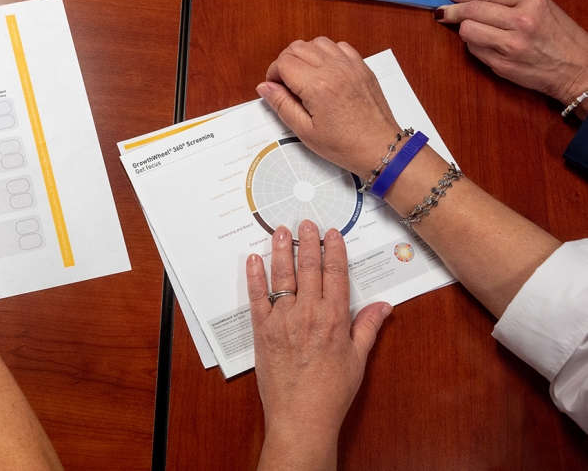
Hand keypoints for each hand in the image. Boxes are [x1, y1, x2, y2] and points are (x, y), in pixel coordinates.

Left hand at [246, 221, 390, 469]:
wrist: (302, 416)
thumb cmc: (332, 392)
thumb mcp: (358, 359)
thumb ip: (367, 327)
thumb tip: (384, 306)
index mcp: (335, 318)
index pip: (336, 274)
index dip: (334, 250)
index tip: (332, 233)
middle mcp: (309, 313)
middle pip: (309, 269)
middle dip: (308, 242)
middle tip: (305, 222)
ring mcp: (283, 320)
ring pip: (283, 277)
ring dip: (281, 251)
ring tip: (280, 230)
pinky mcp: (262, 330)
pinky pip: (257, 297)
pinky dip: (255, 277)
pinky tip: (254, 259)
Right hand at [257, 38, 401, 174]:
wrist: (379, 147)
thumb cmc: (345, 145)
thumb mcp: (305, 131)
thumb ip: (282, 105)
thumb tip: (265, 87)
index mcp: (317, 87)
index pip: (284, 63)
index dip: (273, 74)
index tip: (275, 88)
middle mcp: (334, 70)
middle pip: (297, 47)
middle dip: (285, 62)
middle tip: (286, 84)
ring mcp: (350, 66)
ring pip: (317, 42)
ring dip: (305, 55)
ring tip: (304, 76)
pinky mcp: (361, 67)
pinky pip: (339, 46)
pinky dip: (326, 53)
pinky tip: (324, 70)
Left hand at [436, 0, 587, 117]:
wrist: (577, 69)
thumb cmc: (561, 38)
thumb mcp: (542, 8)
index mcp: (532, 0)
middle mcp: (522, 20)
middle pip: (472, 11)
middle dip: (452, 11)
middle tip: (443, 12)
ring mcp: (511, 44)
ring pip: (468, 31)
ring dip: (466, 30)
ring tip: (473, 30)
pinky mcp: (502, 64)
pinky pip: (475, 51)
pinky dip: (476, 46)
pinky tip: (488, 45)